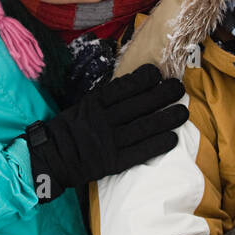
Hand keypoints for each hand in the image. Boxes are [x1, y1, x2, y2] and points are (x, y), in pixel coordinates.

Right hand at [26, 63, 186, 201]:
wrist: (51, 158)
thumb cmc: (68, 130)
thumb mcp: (81, 107)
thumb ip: (105, 100)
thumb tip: (132, 86)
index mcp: (94, 104)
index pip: (122, 88)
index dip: (142, 80)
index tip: (157, 73)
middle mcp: (104, 120)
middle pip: (139, 105)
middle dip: (162, 95)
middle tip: (178, 87)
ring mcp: (110, 141)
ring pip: (144, 127)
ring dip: (166, 118)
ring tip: (182, 111)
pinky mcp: (114, 162)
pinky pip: (140, 152)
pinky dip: (157, 144)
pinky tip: (172, 138)